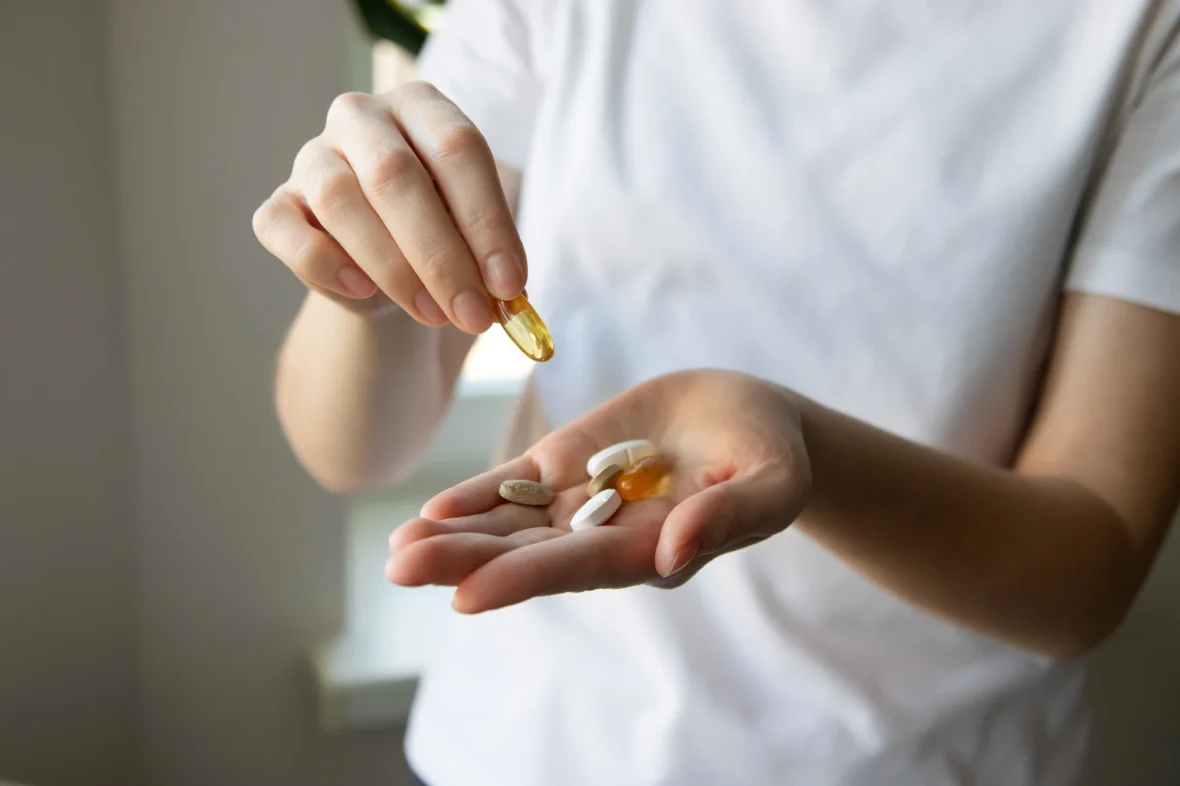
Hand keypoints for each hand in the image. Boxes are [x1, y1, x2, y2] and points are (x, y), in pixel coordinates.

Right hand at [252, 82, 524, 328]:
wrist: (384, 264)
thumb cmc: (440, 233)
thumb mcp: (472, 235)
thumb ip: (487, 255)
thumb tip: (505, 294)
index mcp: (421, 106)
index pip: (457, 148)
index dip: (487, 220)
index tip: (509, 284)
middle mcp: (361, 117)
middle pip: (395, 174)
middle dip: (442, 256)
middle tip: (474, 313)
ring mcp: (312, 156)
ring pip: (339, 200)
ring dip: (393, 268)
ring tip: (433, 314)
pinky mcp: (279, 204)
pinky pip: (285, 229)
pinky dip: (324, 264)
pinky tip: (363, 291)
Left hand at [386, 370, 811, 611]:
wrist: (746, 415)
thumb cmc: (770, 454)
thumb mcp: (771, 483)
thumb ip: (730, 517)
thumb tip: (671, 554)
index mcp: (650, 548)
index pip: (580, 568)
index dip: (525, 578)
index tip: (468, 595)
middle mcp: (604, 534)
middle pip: (527, 552)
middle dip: (464, 561)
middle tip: (401, 568)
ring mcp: (580, 500)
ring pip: (510, 524)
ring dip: (454, 536)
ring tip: (396, 550)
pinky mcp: (567, 462)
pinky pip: (515, 484)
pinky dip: (475, 496)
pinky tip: (431, 511)